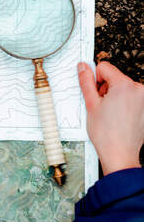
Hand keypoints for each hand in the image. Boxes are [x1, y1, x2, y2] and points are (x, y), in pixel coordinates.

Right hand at [78, 61, 143, 175]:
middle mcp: (138, 89)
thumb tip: (83, 67)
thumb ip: (86, 81)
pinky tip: (118, 117)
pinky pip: (131, 98)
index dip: (94, 79)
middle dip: (105, 89)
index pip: (104, 67)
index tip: (94, 92)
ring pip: (123, 88)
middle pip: (115, 78)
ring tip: (110, 114)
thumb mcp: (90, 104)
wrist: (119, 154)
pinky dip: (123, 104)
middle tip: (101, 107)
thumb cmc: (107, 135)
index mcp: (124, 85)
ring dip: (114, 97)